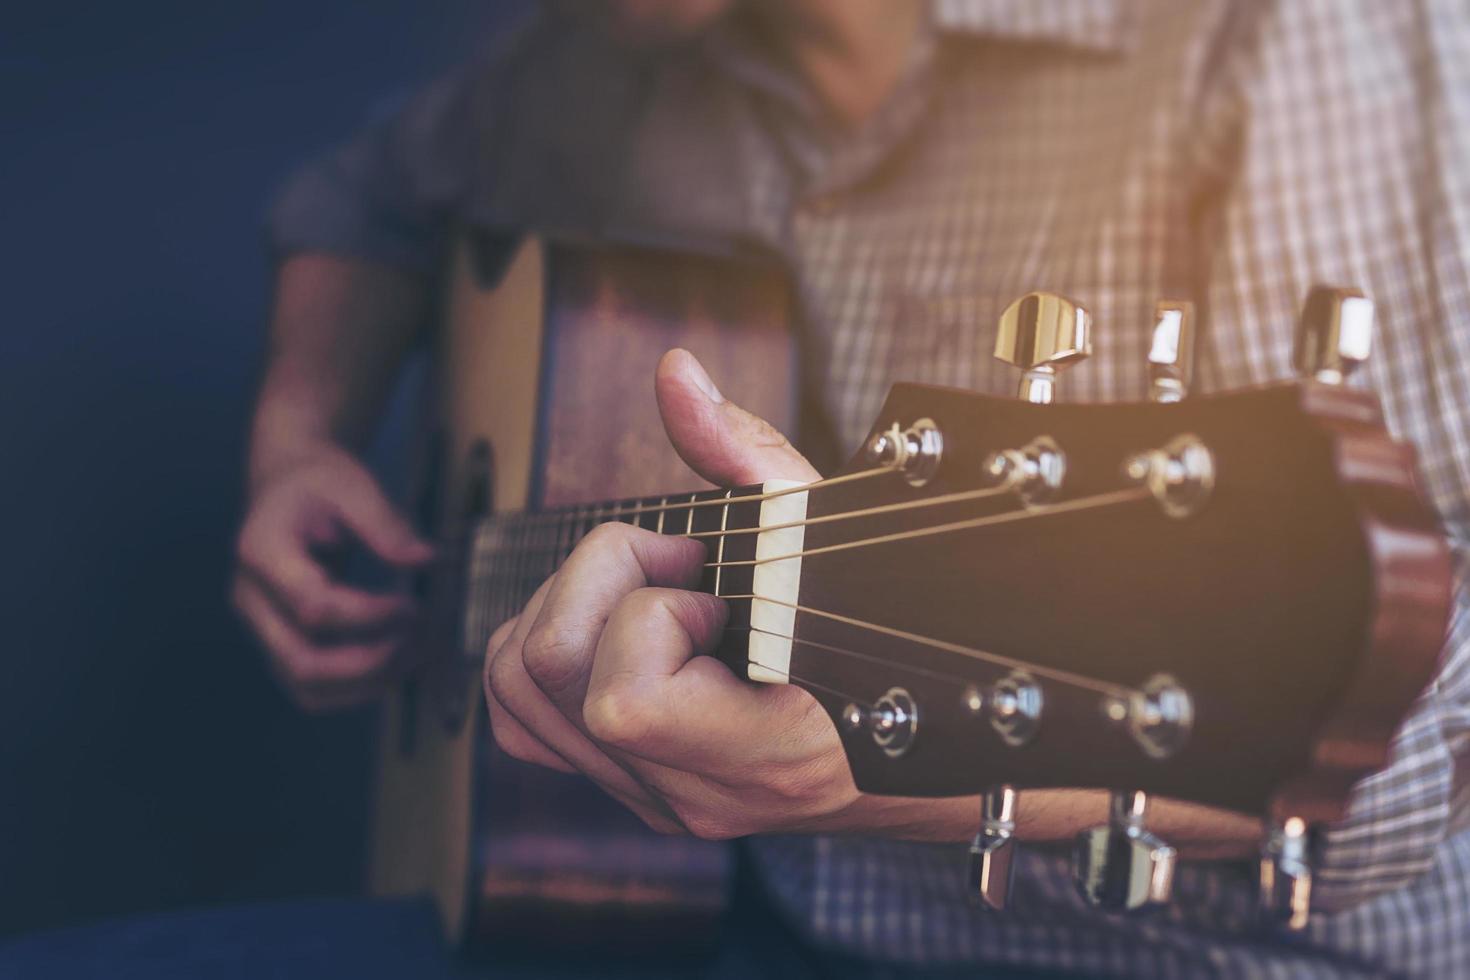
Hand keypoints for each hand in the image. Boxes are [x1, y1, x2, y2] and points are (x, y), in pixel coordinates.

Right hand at [233, 444, 432, 711]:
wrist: (288, 486)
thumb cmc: (319, 483)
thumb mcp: (353, 485)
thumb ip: (386, 524)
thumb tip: (427, 560)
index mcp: (261, 552)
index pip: (313, 607)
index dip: (369, 616)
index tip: (415, 606)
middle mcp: (250, 599)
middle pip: (302, 661)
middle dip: (370, 663)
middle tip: (421, 641)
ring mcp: (261, 627)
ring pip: (307, 686)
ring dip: (368, 683)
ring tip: (418, 655)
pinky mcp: (279, 642)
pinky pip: (313, 687)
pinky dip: (358, 687)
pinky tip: (398, 664)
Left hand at [482, 351, 1266, 851]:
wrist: (915, 748)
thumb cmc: (883, 632)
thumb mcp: (826, 532)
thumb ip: (745, 454)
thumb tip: (674, 375)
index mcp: (764, 750)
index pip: (626, 700)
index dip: (649, 611)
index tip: (709, 577)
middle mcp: (695, 792)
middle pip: (549, 674)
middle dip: (599, 582)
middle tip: (674, 563)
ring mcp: (655, 797)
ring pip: (516, 692)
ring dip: (565, 608)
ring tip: (647, 589)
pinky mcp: (629, 786)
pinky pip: (522, 718)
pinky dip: (542, 650)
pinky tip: (612, 620)